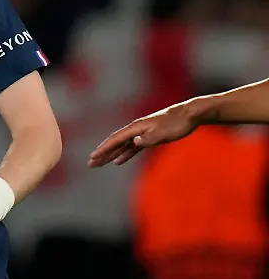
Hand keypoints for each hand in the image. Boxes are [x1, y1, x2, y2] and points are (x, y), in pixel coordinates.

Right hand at [88, 99, 203, 166]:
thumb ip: (148, 139)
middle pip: (114, 143)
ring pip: (121, 146)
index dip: (103, 149)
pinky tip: (118, 161)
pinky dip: (124, 154)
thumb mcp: (163, 133)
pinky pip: (131, 148)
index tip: (93, 157)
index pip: (115, 139)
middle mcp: (135, 130)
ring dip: (110, 155)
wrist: (189, 114)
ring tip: (99, 164)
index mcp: (136, 128)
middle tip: (90, 164)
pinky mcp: (148, 138)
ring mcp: (141, 134)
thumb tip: (134, 142)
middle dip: (102, 153)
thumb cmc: (177, 123)